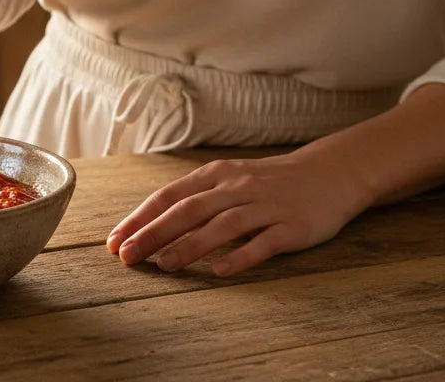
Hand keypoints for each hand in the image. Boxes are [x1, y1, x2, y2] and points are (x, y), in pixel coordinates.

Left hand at [106, 147, 371, 276]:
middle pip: (187, 211)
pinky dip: (241, 256)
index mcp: (215, 175)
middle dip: (153, 233)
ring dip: (190, 245)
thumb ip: (197, 198)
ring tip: (163, 265)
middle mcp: (235, 187)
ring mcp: (264, 206)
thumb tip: (152, 223)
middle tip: (126, 256)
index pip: (168, 196)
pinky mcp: (292, 226)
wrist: (330, 173)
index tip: (114, 241)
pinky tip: (220, 272)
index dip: (139, 218)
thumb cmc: (268, 182)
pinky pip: (263, 242)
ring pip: (221, 226)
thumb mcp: (229, 180)